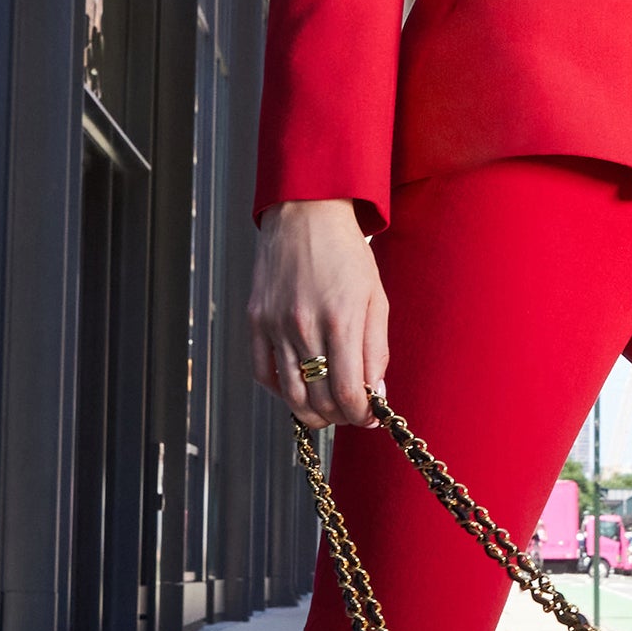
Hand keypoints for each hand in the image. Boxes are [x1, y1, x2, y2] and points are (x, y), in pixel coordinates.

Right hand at [249, 199, 387, 427]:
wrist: (306, 214)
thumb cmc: (347, 254)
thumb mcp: (376, 298)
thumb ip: (376, 350)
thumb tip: (375, 394)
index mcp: (341, 321)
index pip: (349, 393)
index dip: (361, 415)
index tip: (369, 415)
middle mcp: (304, 327)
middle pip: (319, 401)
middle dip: (341, 416)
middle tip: (352, 411)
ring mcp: (275, 326)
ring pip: (291, 396)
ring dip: (313, 413)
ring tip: (329, 407)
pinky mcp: (256, 321)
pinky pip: (264, 375)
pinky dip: (283, 392)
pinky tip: (300, 388)